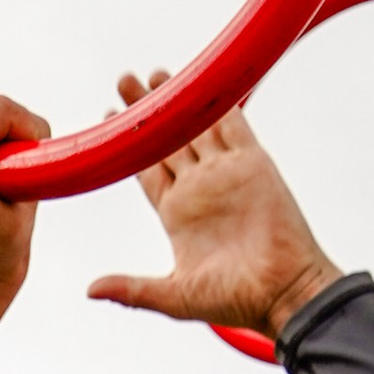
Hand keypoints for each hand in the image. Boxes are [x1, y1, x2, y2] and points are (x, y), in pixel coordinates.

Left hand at [86, 75, 340, 339]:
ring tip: (154, 73)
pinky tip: (199, 78)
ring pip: (195, 125)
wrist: (284, 291)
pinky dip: (218, 101)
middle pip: (165, 140)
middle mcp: (199, 189)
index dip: (126, 146)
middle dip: (146, 110)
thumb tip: (89, 290)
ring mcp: (226, 173)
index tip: (107, 118)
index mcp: (177, 215)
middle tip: (123, 80)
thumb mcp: (174, 296)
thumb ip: (132, 290)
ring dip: (177, 98)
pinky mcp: (253, 163)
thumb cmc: (234, 300)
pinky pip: (233, 123)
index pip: (145, 170)